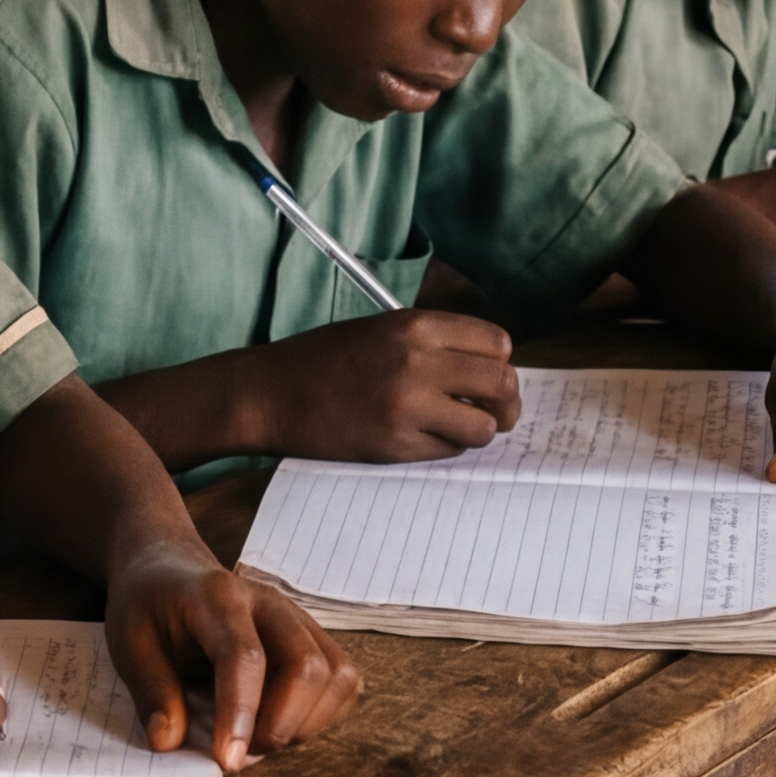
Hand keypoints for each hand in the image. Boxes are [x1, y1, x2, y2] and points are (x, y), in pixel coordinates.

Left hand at [105, 538, 360, 768]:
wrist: (170, 568)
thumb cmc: (149, 605)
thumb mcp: (128, 643)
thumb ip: (151, 691)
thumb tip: (170, 742)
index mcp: (218, 598)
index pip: (244, 656)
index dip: (240, 713)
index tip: (227, 761)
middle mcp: (270, 603)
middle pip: (306, 665)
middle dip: (279, 724)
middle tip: (237, 753)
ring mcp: (299, 618)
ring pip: (336, 676)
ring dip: (304, 724)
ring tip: (258, 738)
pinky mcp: (314, 637)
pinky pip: (343, 682)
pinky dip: (321, 715)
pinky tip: (282, 722)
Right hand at [254, 308, 520, 460]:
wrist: (271, 393)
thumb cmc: (324, 360)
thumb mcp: (382, 330)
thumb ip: (433, 344)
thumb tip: (488, 370)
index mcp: (415, 325)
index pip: (496, 344)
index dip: (500, 363)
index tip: (488, 375)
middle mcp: (418, 361)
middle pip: (502, 384)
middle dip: (504, 403)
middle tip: (491, 412)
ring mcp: (408, 405)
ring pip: (484, 426)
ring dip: (476, 430)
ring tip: (452, 427)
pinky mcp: (396, 443)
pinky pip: (449, 451)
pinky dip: (444, 447)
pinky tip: (419, 436)